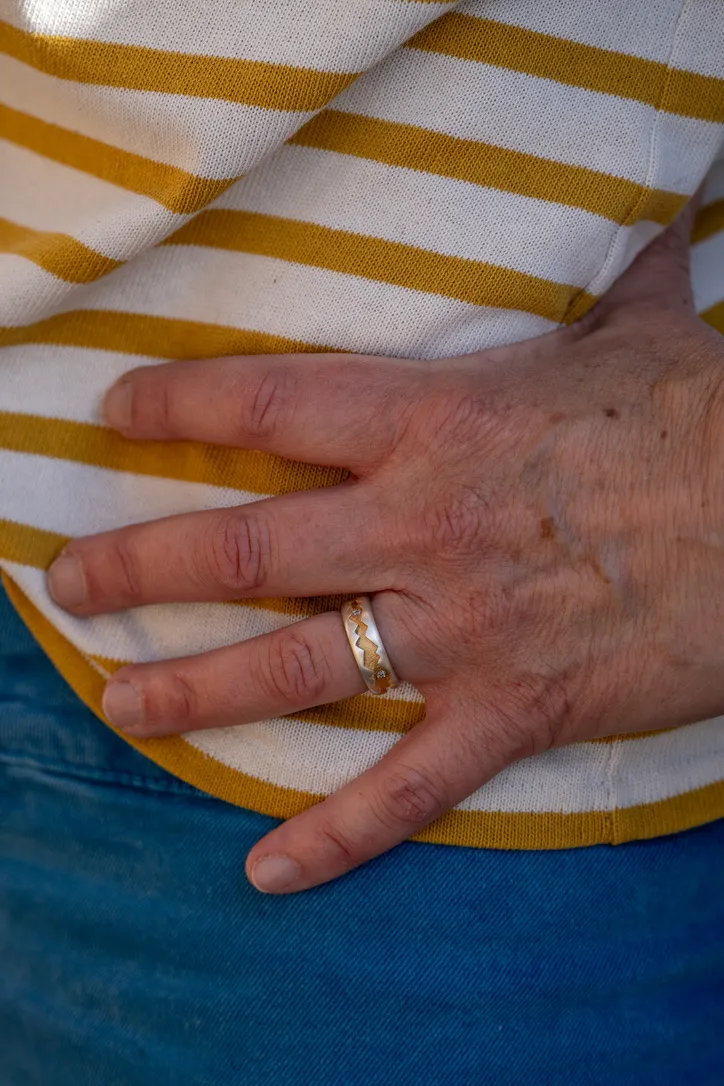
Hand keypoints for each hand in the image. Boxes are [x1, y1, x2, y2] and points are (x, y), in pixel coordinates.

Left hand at [48, 206, 723, 891]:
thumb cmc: (705, 420)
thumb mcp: (643, 339)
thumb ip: (617, 287)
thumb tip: (652, 229)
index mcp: (439, 423)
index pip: (270, 406)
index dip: (178, 406)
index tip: (114, 416)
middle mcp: (423, 527)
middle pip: (247, 546)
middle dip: (144, 565)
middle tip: (71, 585)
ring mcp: (460, 629)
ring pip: (295, 667)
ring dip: (195, 690)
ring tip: (122, 704)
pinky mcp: (510, 711)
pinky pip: (404, 790)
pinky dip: (334, 836)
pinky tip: (266, 871)